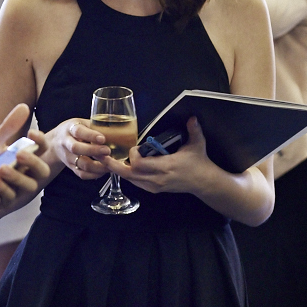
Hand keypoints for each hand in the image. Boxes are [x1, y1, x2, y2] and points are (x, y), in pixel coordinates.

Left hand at [0, 104, 49, 220]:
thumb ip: (8, 127)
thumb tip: (24, 106)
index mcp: (26, 160)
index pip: (42, 150)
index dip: (41, 142)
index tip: (31, 132)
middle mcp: (27, 175)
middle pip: (43, 171)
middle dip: (33, 162)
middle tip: (19, 153)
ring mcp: (19, 191)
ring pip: (29, 186)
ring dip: (17, 177)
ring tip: (1, 168)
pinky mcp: (7, 204)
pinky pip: (11, 198)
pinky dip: (3, 189)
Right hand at [48, 118, 111, 179]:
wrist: (56, 142)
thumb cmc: (75, 131)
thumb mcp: (82, 123)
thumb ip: (96, 126)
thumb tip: (117, 130)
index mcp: (70, 128)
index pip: (78, 131)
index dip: (90, 135)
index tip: (102, 138)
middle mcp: (66, 143)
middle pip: (76, 149)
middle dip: (93, 151)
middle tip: (108, 151)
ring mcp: (68, 157)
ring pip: (81, 164)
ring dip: (97, 166)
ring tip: (111, 164)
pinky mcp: (71, 167)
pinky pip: (82, 174)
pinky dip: (95, 174)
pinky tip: (104, 170)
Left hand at [104, 117, 221, 194]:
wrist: (204, 182)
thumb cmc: (199, 163)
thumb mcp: (197, 144)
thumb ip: (194, 130)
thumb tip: (191, 117)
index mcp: (166, 167)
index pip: (139, 164)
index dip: (132, 155)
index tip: (135, 146)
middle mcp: (157, 179)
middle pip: (128, 174)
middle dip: (114, 165)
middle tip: (102, 156)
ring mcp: (155, 186)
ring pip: (130, 180)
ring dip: (119, 170)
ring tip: (108, 160)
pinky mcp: (154, 189)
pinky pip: (136, 183)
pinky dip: (128, 175)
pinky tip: (123, 166)